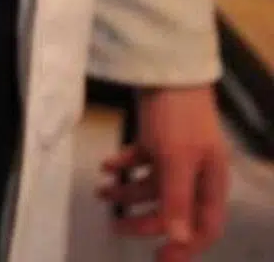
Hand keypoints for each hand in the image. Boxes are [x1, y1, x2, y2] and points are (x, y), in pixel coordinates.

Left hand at [98, 86, 229, 261]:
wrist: (167, 69)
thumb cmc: (178, 116)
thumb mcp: (176, 161)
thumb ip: (176, 201)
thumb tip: (179, 238)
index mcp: (210, 182)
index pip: (205, 226)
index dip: (185, 246)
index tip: (159, 257)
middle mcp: (197, 172)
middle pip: (173, 209)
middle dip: (145, 219)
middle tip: (117, 227)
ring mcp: (177, 154)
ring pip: (153, 184)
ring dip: (127, 191)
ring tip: (101, 191)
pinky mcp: (159, 137)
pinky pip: (142, 160)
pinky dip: (124, 165)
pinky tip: (106, 165)